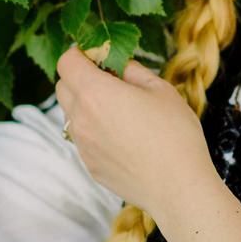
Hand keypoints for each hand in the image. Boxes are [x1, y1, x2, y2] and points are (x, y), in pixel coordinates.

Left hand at [54, 47, 218, 217]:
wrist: (178, 187)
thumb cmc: (175, 135)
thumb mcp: (160, 89)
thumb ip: (133, 71)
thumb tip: (120, 65)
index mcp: (95, 93)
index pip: (66, 62)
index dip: (78, 54)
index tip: (96, 55)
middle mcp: (81, 118)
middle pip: (62, 87)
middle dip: (79, 78)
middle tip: (109, 80)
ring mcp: (82, 145)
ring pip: (70, 115)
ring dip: (85, 105)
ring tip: (118, 111)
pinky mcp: (90, 165)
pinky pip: (83, 139)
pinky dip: (94, 130)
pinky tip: (123, 137)